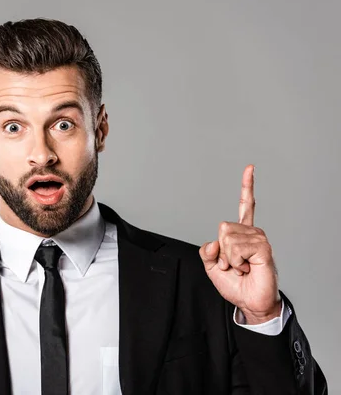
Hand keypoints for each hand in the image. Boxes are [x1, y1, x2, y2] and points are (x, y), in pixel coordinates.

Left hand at [199, 165, 280, 323]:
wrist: (250, 302)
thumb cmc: (235, 285)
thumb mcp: (212, 268)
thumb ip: (206, 252)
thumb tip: (214, 241)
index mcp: (241, 233)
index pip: (246, 206)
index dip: (247, 187)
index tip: (250, 168)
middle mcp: (252, 232)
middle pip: (222, 227)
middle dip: (221, 251)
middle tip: (234, 265)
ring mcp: (259, 239)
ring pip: (227, 238)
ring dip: (229, 258)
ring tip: (242, 267)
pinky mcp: (263, 248)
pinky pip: (236, 247)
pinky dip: (236, 261)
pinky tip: (247, 267)